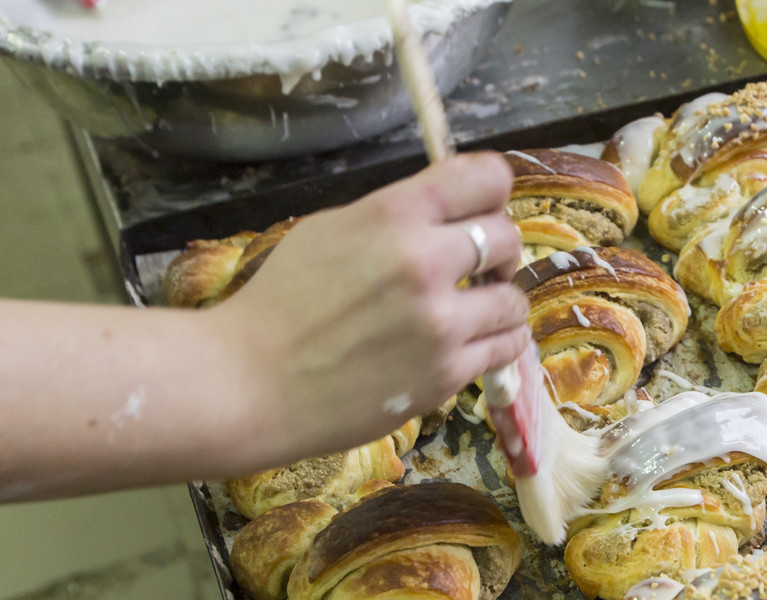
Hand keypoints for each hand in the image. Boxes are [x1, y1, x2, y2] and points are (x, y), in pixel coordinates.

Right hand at [213, 153, 529, 459]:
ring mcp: (439, 321)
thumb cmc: (281, 304)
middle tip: (478, 269)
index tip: (484, 210)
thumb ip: (395, 216)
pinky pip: (506, 347)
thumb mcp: (331, 230)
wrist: (250, 383)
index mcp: (393, 214)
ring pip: (515, 299)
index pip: (485, 177)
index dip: (493, 191)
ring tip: (475, 312)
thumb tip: (447, 210)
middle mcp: (423, 260)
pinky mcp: (446, 372)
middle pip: (508, 236)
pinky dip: (498, 343)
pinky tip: (476, 342)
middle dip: (498, 251)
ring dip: (500, 302)